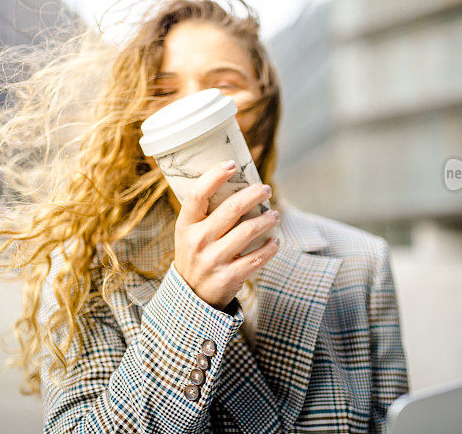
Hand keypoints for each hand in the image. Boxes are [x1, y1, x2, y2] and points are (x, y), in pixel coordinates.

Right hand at [173, 160, 280, 309]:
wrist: (191, 297)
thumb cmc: (195, 255)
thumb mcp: (189, 234)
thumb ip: (205, 213)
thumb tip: (235, 183)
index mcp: (185, 226)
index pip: (197, 194)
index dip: (215, 176)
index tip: (232, 165)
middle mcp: (197, 241)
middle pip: (232, 208)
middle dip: (255, 195)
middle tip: (266, 189)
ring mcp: (213, 260)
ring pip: (249, 230)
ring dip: (267, 219)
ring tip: (275, 215)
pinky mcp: (229, 277)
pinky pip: (257, 257)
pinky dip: (271, 247)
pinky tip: (275, 241)